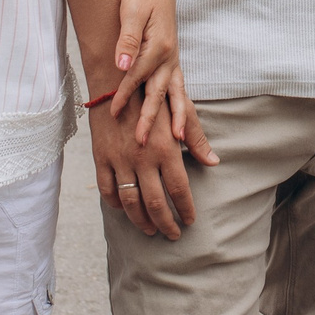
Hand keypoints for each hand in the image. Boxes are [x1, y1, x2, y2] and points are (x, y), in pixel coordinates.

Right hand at [93, 92, 215, 240]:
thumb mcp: (178, 112)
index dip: (185, 209)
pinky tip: (125, 210)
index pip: (180, 189)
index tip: (190, 220)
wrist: (114, 80)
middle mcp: (143, 158)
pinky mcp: (101, 158)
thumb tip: (213, 161)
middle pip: (155, 203)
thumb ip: (195, 138)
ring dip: (141, 221)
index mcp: (166, 149)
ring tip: (150, 230)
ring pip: (130, 203)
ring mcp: (120, 160)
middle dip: (166, 224)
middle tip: (173, 234)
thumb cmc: (151, 95)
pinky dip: (116, 204)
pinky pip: (108, 190)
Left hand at [109, 0, 192, 146]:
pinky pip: (179, 90)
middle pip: (161, 94)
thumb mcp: (132, 10)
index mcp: (159, 46)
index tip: (113, 112)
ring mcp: (173, 61)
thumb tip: (122, 64)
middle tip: (142, 142)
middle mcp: (169, 57)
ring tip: (181, 143)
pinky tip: (181, 126)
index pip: (138, 76)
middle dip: (152, 119)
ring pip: (177, 95)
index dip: (125, 94)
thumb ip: (128, 38)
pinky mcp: (171, 61)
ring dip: (178, 119)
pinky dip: (181, 108)